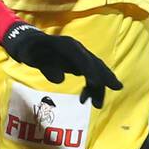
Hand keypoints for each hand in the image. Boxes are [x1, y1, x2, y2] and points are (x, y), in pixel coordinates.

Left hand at [2, 22, 122, 108]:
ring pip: (95, 70)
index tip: (96, 81)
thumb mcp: (33, 58)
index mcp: (67, 45)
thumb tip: (59, 79)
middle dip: (105, 76)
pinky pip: (90, 74)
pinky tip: (87, 98)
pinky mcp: (79, 62)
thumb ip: (46, 67)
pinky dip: (91, 86)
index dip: (91, 69)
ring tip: (96, 104)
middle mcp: (77, 49)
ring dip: (98, 87)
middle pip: (94, 63)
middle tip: (117, 87)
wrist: (31, 44)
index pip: (82, 58)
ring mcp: (79, 55)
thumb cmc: (32, 51)